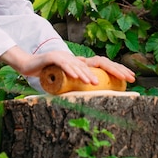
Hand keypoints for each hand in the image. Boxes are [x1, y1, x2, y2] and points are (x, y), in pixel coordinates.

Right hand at [0, 46, 134, 84]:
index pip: (103, 64)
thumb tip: (90, 101)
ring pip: (80, 65)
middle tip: (126, 78)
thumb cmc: (47, 74)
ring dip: (88, 74)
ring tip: (96, 83)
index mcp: (81, 62)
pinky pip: (64, 63)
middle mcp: (76, 57)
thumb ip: (76, 88)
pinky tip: (77, 76)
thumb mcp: (65, 83)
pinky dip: (70, 70)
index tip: (130, 78)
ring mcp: (65, 56)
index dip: (117, 70)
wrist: (27, 65)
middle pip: (98, 62)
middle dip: (114, 69)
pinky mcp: (53, 57)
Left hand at [81, 55, 135, 82]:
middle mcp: (102, 60)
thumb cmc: (76, 68)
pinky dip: (125, 71)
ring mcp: (106, 62)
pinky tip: (131, 74)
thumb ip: (79, 64)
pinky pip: (118, 68)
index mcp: (96, 61)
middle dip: (124, 73)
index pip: (108, 66)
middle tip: (132, 79)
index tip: (123, 77)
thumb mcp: (78, 67)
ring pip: (118, 66)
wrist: (75, 64)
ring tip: (133, 78)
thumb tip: (81, 60)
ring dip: (126, 72)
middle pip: (115, 66)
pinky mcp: (107, 66)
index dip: (116, 72)